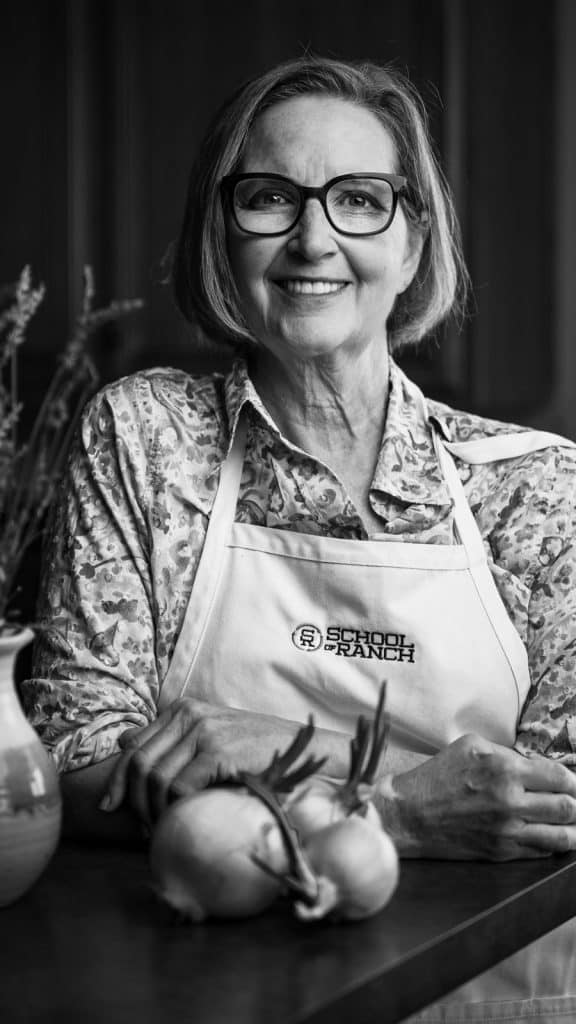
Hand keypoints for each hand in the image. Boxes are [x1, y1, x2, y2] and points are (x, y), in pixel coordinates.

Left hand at [101, 698, 315, 824]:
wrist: (302, 749)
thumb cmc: (255, 750)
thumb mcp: (210, 737)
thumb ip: (173, 741)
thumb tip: (122, 744)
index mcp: (183, 709)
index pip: (133, 745)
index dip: (117, 779)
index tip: (111, 806)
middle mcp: (189, 714)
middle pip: (138, 763)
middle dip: (132, 801)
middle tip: (141, 828)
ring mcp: (204, 731)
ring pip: (156, 778)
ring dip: (154, 811)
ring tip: (162, 829)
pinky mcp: (219, 752)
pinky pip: (180, 787)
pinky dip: (176, 810)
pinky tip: (184, 822)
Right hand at [378, 733, 575, 859]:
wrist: (411, 814)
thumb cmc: (438, 776)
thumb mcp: (471, 746)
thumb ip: (507, 752)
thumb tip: (535, 765)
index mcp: (504, 769)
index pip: (559, 777)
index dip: (572, 780)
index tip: (571, 782)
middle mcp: (510, 801)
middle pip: (567, 807)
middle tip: (574, 801)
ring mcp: (507, 830)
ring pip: (562, 835)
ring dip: (574, 828)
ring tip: (574, 823)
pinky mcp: (502, 852)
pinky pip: (542, 852)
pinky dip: (555, 844)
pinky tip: (556, 837)